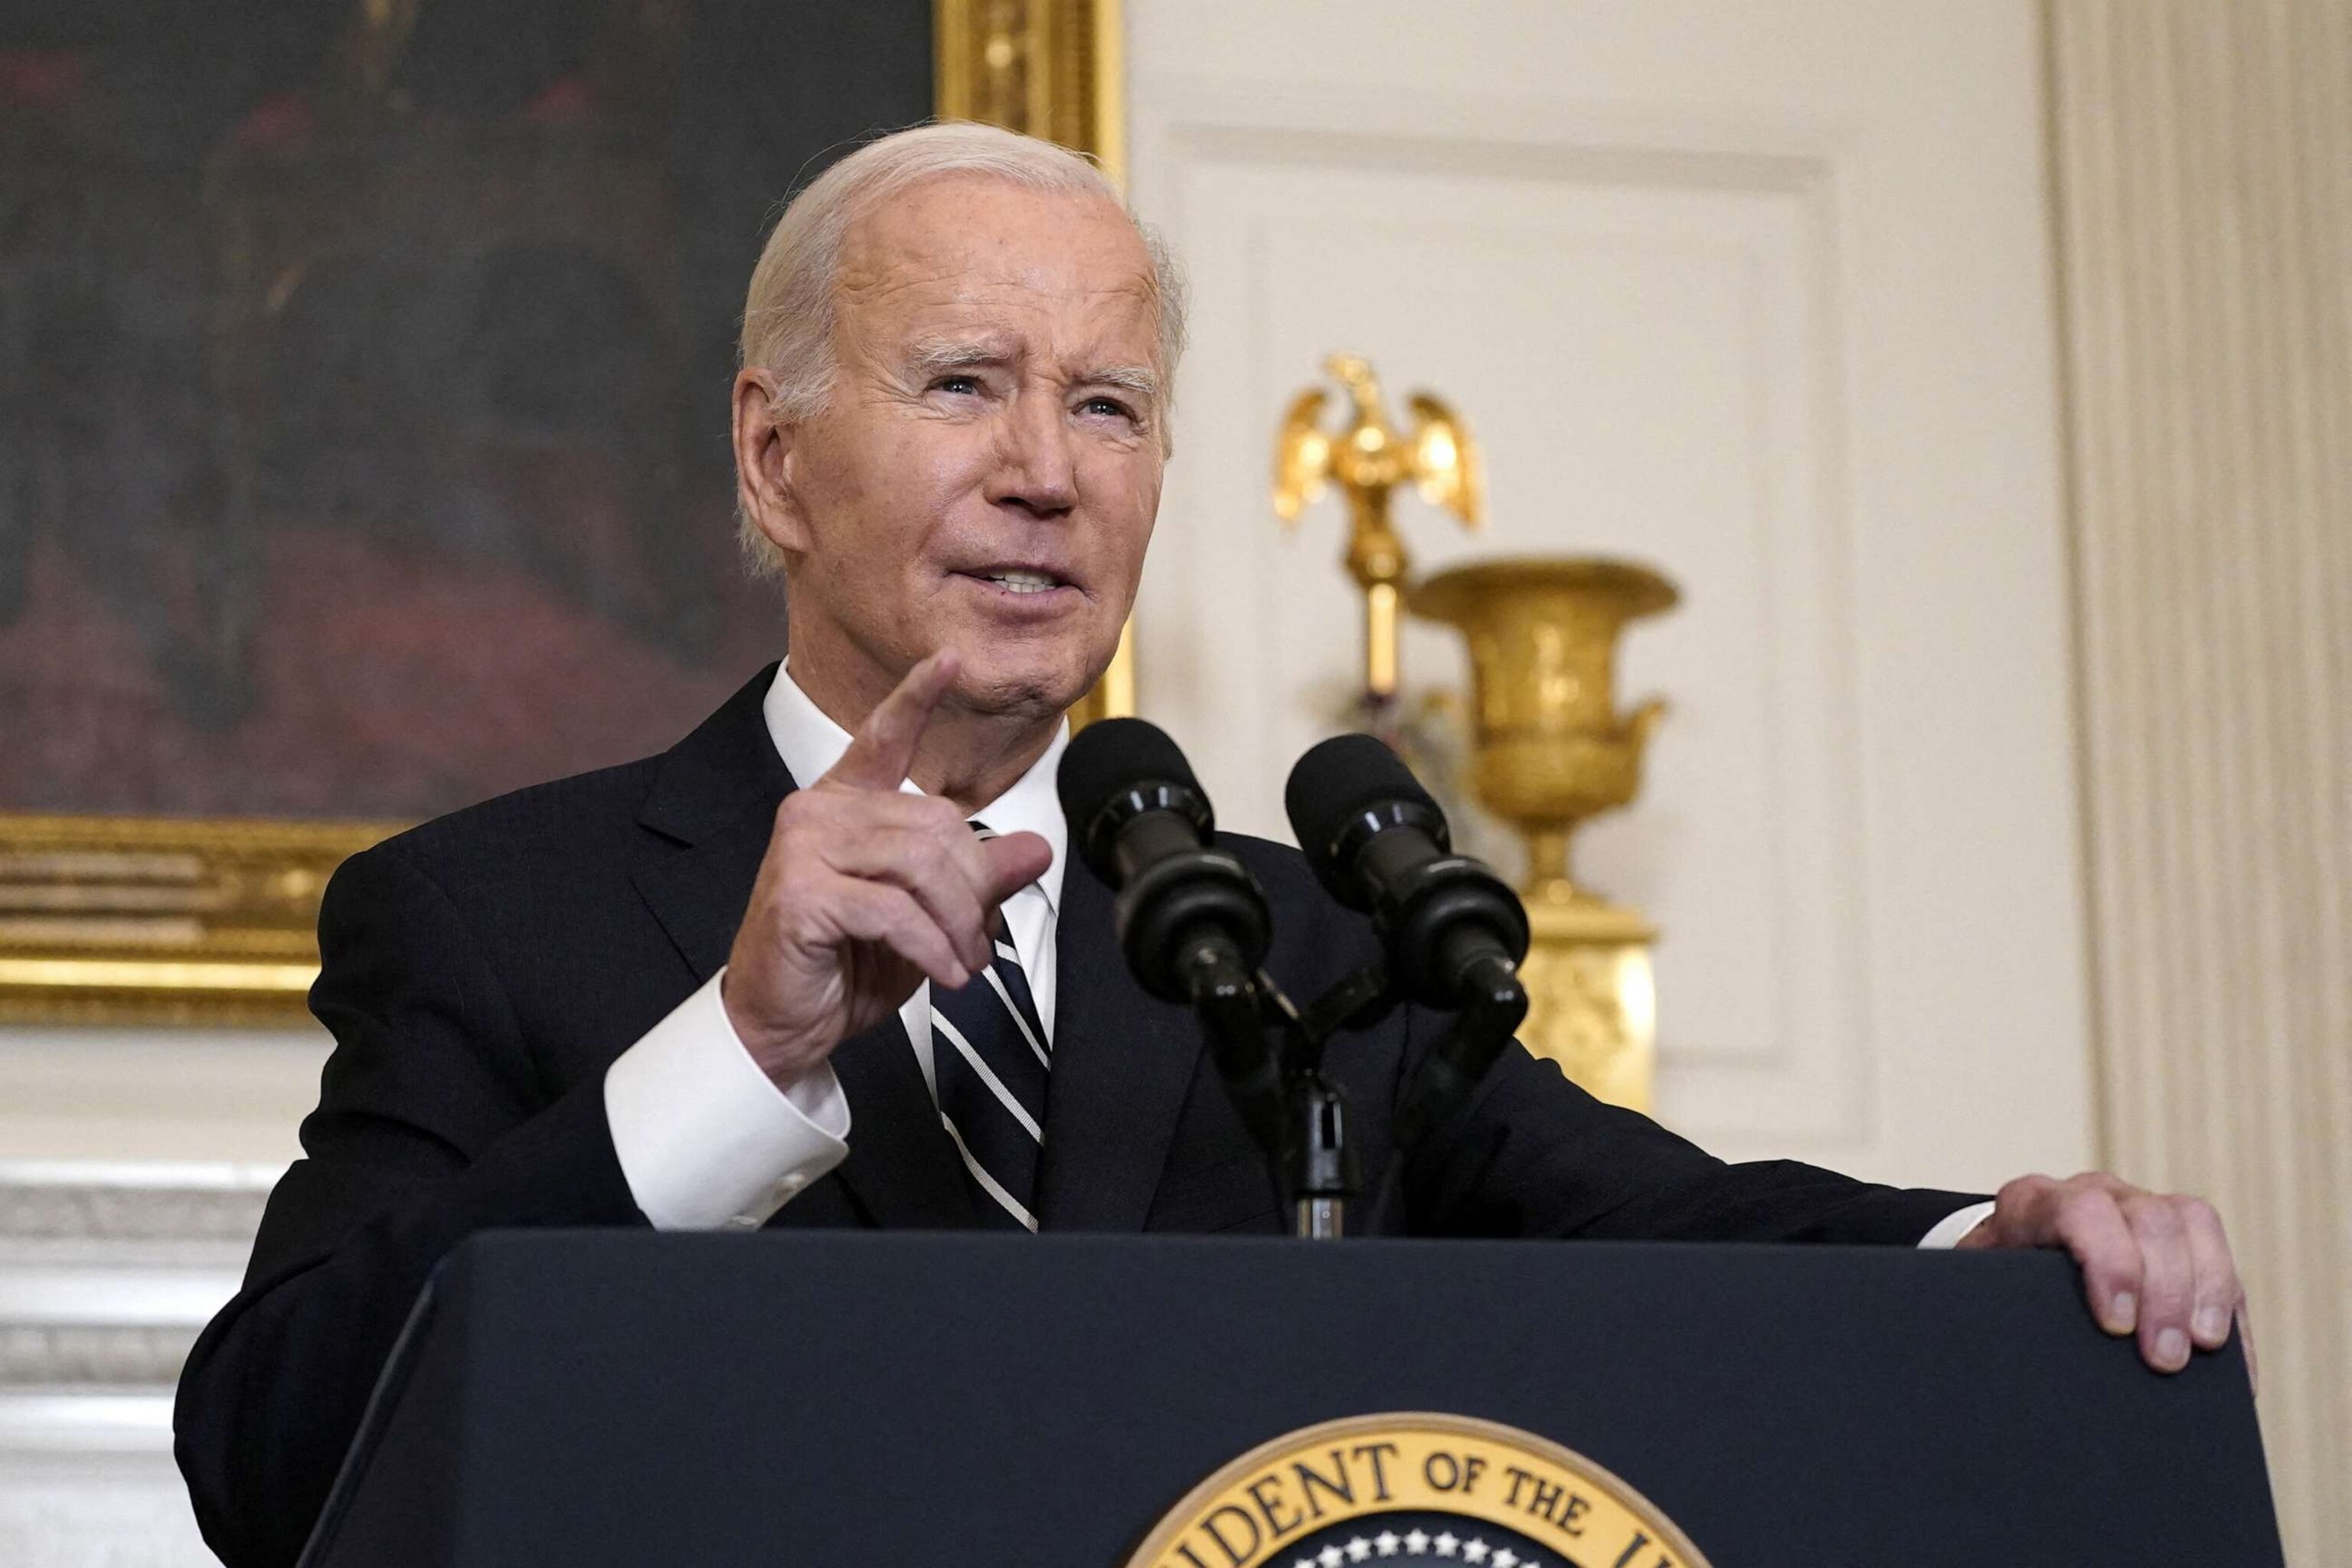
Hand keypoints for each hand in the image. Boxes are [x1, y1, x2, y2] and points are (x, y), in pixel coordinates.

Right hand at [721, 650, 1052, 1086]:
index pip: (884, 737)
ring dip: (957, 924)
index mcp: (846, 804)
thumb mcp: (928, 919)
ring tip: (963, 963)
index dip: (916, 697)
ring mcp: (803, 846)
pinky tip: (944, 974)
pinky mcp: (800, 891)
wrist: (783, 1023)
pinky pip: (893, 910)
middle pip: (936, 825)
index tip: (946, 659)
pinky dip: (931, 947)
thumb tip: (1036, 849)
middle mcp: (819, 811)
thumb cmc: (846, 964)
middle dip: (972, 890)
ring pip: (920, 866)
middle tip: (977, 940)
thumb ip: (975, 880)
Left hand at [1957, 1171, 2252, 1383]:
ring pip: (2192, 1223)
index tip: (2116, 1325)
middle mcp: (2091, 1193)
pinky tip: (2230, 1357)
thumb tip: (2016, 1359)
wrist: (1999, 1269)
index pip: (2082, 1213)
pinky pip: (2218, 1254)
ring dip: (2206, 1290)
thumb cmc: (1989, 1290)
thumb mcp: (1982, 1296)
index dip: (2109, 1263)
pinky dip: (2228, 1307)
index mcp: (2034, 1202)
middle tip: (2165, 1359)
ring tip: (2204, 1350)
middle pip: (2149, 1220)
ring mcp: (2138, 1206)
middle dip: (2165, 1293)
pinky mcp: (2177, 1234)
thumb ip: (1997, 1311)